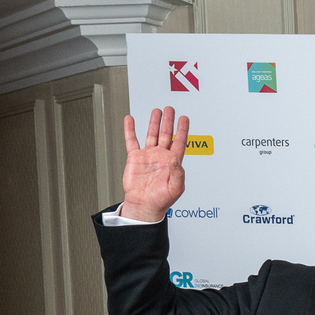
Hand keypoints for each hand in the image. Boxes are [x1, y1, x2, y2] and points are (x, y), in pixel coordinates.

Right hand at [119, 107, 189, 221]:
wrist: (144, 205)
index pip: (179, 142)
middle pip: (166, 134)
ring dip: (154, 123)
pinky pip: (132, 141)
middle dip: (169, 121)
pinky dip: (130, 130)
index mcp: (173, 163)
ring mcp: (148, 156)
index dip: (182, 130)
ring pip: (151, 135)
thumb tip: (177, 161)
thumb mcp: (175, 189)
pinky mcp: (135, 158)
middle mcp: (161, 157)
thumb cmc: (161, 200)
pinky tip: (130, 120)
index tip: (184, 118)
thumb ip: (178, 174)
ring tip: (157, 111)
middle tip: (171, 109)